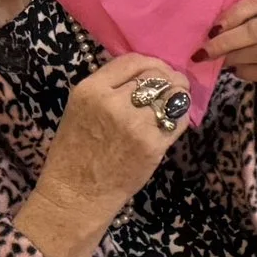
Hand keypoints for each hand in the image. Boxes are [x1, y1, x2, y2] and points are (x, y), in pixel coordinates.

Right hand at [18, 52, 192, 256]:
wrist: (76, 194)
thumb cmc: (74, 153)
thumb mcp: (80, 109)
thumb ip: (108, 89)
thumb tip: (143, 75)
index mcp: (90, 90)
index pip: (132, 61)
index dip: (152, 63)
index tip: (159, 70)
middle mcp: (114, 102)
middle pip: (156, 76)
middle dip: (170, 77)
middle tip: (175, 84)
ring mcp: (136, 124)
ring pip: (172, 95)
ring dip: (179, 94)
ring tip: (178, 98)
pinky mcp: (153, 144)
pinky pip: (179, 120)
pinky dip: (182, 116)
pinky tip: (175, 119)